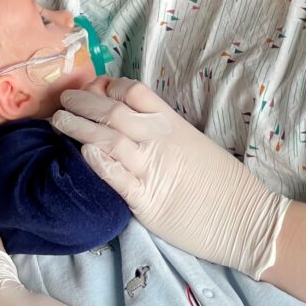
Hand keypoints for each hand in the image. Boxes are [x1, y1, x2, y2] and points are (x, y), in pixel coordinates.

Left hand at [51, 77, 290, 278]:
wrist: (246, 219)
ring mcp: (152, 169)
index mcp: (173, 124)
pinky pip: (116, 176)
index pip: (134, 92)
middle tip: (63, 99)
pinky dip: (97, 162)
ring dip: (79, 126)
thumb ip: (165, 134)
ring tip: (58, 122)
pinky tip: (82, 154)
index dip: (107, 86)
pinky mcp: (147, 200)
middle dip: (83, 101)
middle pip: (113, 110)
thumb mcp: (194, 146)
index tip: (90, 87)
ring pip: (108, 138)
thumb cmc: (223, 185)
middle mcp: (160, 140)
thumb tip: (138, 125)